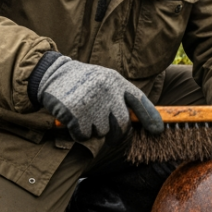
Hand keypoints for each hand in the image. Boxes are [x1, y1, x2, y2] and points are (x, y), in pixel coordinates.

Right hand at [35, 55, 163, 141]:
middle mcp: (107, 90)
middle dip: (115, 135)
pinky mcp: (75, 112)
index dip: (151, 117)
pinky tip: (72, 119)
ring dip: (92, 130)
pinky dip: (78, 133)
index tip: (158, 131)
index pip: (139, 101)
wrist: (52, 74)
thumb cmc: (82, 81)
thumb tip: (136, 121)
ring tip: (83, 115)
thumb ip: (119, 97)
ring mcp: (92, 101)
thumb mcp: (104, 81)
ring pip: (100, 132)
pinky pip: (83, 135)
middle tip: (109, 137)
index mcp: (116, 81)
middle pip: (120, 125)